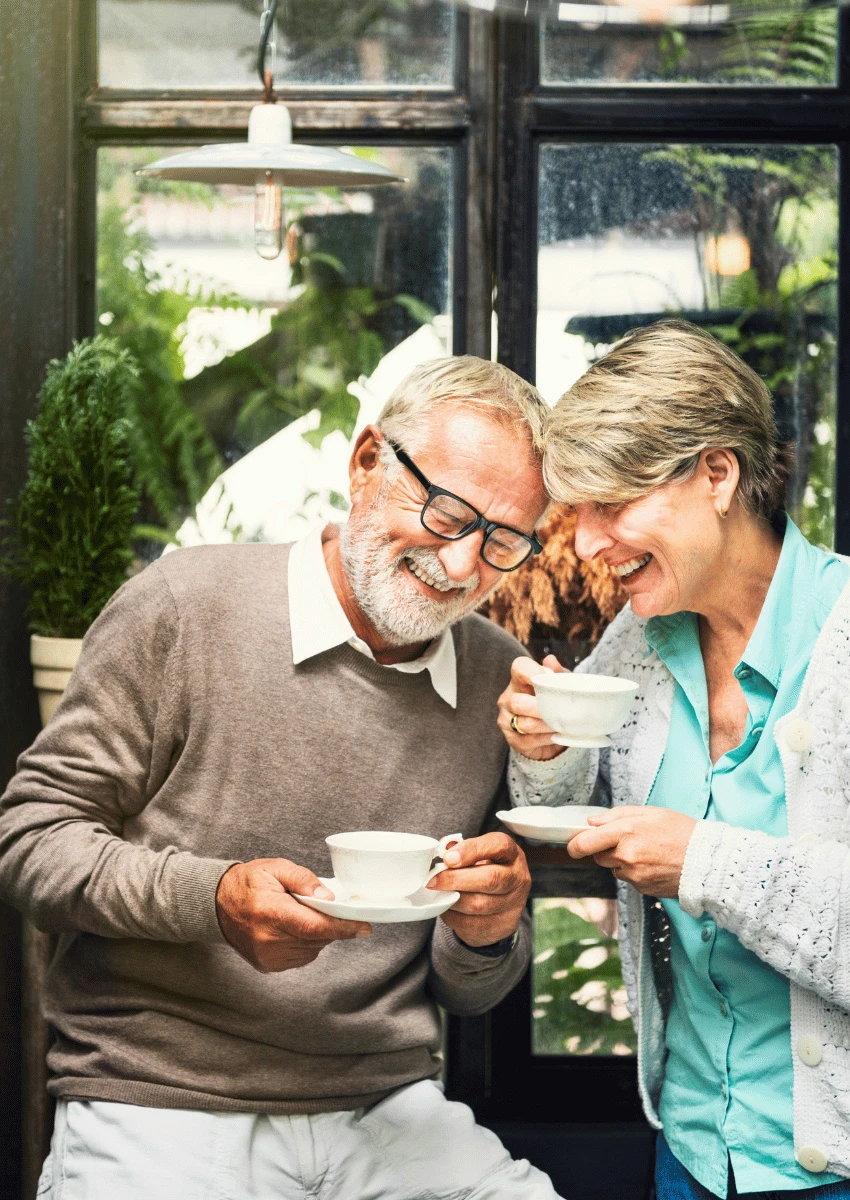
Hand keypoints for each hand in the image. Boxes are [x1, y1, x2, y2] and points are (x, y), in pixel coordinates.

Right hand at [216, 859, 370, 972]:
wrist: (217, 905)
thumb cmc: (248, 882)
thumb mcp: (275, 868)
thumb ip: (303, 879)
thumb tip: (328, 897)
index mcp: (270, 912)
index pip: (314, 926)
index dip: (342, 928)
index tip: (364, 928)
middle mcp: (267, 939)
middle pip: (317, 938)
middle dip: (330, 924)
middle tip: (328, 907)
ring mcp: (267, 956)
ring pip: (312, 949)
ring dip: (318, 934)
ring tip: (302, 914)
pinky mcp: (268, 966)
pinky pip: (301, 956)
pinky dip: (306, 943)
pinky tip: (295, 927)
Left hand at [427, 833, 530, 946]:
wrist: (502, 903)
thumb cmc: (485, 870)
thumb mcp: (478, 854)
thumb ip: (461, 849)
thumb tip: (443, 849)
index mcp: (511, 853)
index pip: (498, 846)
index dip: (471, 850)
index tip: (447, 858)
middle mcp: (518, 878)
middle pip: (490, 879)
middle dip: (456, 879)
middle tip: (432, 880)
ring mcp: (513, 904)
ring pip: (479, 904)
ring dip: (452, 899)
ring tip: (438, 893)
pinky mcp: (504, 926)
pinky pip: (473, 923)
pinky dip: (453, 916)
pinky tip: (446, 907)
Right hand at [497, 655, 568, 761]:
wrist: (552, 730)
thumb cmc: (554, 701)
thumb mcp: (560, 685)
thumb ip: (558, 673)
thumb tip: (551, 661)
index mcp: (519, 680)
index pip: (519, 668)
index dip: (532, 671)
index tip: (549, 677)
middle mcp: (507, 698)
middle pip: (518, 702)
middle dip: (541, 708)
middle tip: (560, 710)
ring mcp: (506, 720)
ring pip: (526, 724)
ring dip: (547, 725)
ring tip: (562, 724)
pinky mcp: (512, 740)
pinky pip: (529, 740)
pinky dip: (546, 739)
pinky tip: (556, 735)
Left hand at [567, 806, 696, 897]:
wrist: (707, 861)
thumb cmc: (681, 832)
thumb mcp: (650, 813)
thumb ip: (617, 816)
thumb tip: (592, 822)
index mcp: (626, 833)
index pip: (585, 842)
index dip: (575, 844)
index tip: (573, 844)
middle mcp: (626, 856)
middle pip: (598, 856)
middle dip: (607, 849)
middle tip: (629, 840)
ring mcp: (633, 875)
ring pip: (614, 868)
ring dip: (622, 861)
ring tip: (647, 852)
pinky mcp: (641, 889)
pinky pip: (628, 879)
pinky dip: (635, 872)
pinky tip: (653, 864)